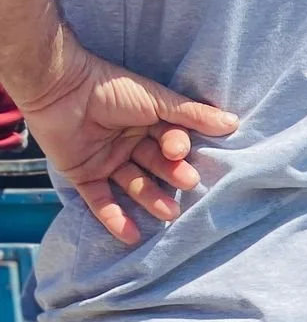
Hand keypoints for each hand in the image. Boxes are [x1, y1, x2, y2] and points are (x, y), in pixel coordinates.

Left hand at [15, 38, 237, 245]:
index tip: (178, 150)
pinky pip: (100, 200)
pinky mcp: (82, 174)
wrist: (57, 85)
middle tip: (187, 184)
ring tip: (167, 214)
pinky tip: (130, 236)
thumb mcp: (156, 99)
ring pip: (133, 185)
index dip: (176, 149)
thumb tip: (233, 122)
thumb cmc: (109, 86)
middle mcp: (129, 144)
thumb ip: (192, 114)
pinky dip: (114, 218)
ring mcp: (106, 161)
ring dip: (150, 200)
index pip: (170, 143)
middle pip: (155, 167)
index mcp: (147, 124)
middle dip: (170, 177)